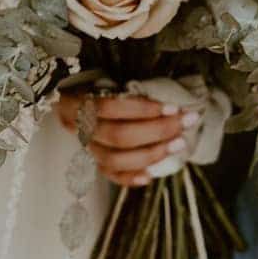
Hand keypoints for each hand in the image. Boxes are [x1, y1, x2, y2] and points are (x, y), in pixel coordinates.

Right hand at [57, 92, 199, 187]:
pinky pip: (110, 176)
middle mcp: (79, 128)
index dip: (143, 109)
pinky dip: (131, 177)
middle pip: (118, 136)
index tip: (172, 107)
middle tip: (184, 123)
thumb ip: (128, 91)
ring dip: (151, 154)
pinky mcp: (92, 163)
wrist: (74, 104)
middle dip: (156, 131)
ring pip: (115, 160)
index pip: (110, 107)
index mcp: (77, 103)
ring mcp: (85, 148)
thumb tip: (166, 102)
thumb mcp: (105, 81)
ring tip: (178, 144)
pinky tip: (151, 174)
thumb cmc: (96, 89)